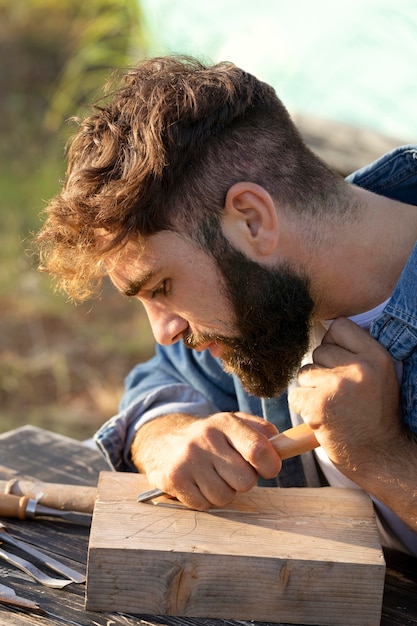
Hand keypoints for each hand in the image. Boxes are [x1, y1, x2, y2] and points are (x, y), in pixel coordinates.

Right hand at [131, 411, 280, 509]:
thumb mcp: (234, 424)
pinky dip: (205, 499)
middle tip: (231, 470)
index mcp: (225, 422)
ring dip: (224, 492)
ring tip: (213, 476)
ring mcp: (188, 459)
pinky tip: (198, 483)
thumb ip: (263, 432)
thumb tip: (285, 446)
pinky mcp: (174, 479)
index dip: (271, 466)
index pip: (259, 450)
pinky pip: (205, 505)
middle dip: (243, 481)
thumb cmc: (210, 438)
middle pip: (245, 481)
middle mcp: (205, 438)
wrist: (163, 441)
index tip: (267, 468)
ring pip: (225, 497)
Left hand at [288, 317, 401, 485]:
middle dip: (322, 371)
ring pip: (304, 372)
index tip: (340, 364)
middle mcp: (359, 367)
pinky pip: (295, 394)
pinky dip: (303, 407)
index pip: (339, 327)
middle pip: (319, 350)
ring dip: (311, 389)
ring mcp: (338, 385)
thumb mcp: (381, 376)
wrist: (380, 456)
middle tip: (338, 393)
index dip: (334, 344)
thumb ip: (358, 353)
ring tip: (331, 406)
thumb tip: (327, 330)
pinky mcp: (319, 405)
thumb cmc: (376, 416)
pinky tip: (321, 417)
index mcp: (376, 356)